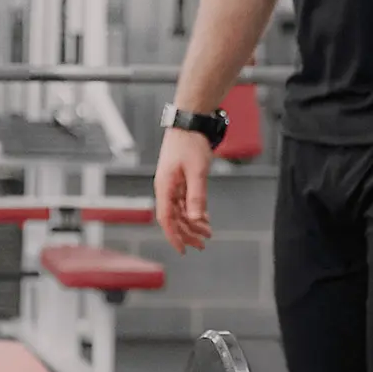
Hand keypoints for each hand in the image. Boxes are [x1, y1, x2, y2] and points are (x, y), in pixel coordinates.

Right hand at [154, 127, 214, 251]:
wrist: (190, 122)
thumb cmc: (191, 143)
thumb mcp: (197, 172)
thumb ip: (196, 197)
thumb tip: (195, 220)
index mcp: (165, 187)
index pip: (166, 219)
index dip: (174, 236)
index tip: (183, 250)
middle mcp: (165, 188)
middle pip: (174, 218)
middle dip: (188, 233)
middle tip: (203, 244)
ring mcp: (172, 184)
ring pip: (180, 211)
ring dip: (193, 223)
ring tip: (207, 233)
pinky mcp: (179, 179)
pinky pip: (185, 201)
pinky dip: (194, 212)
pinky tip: (204, 218)